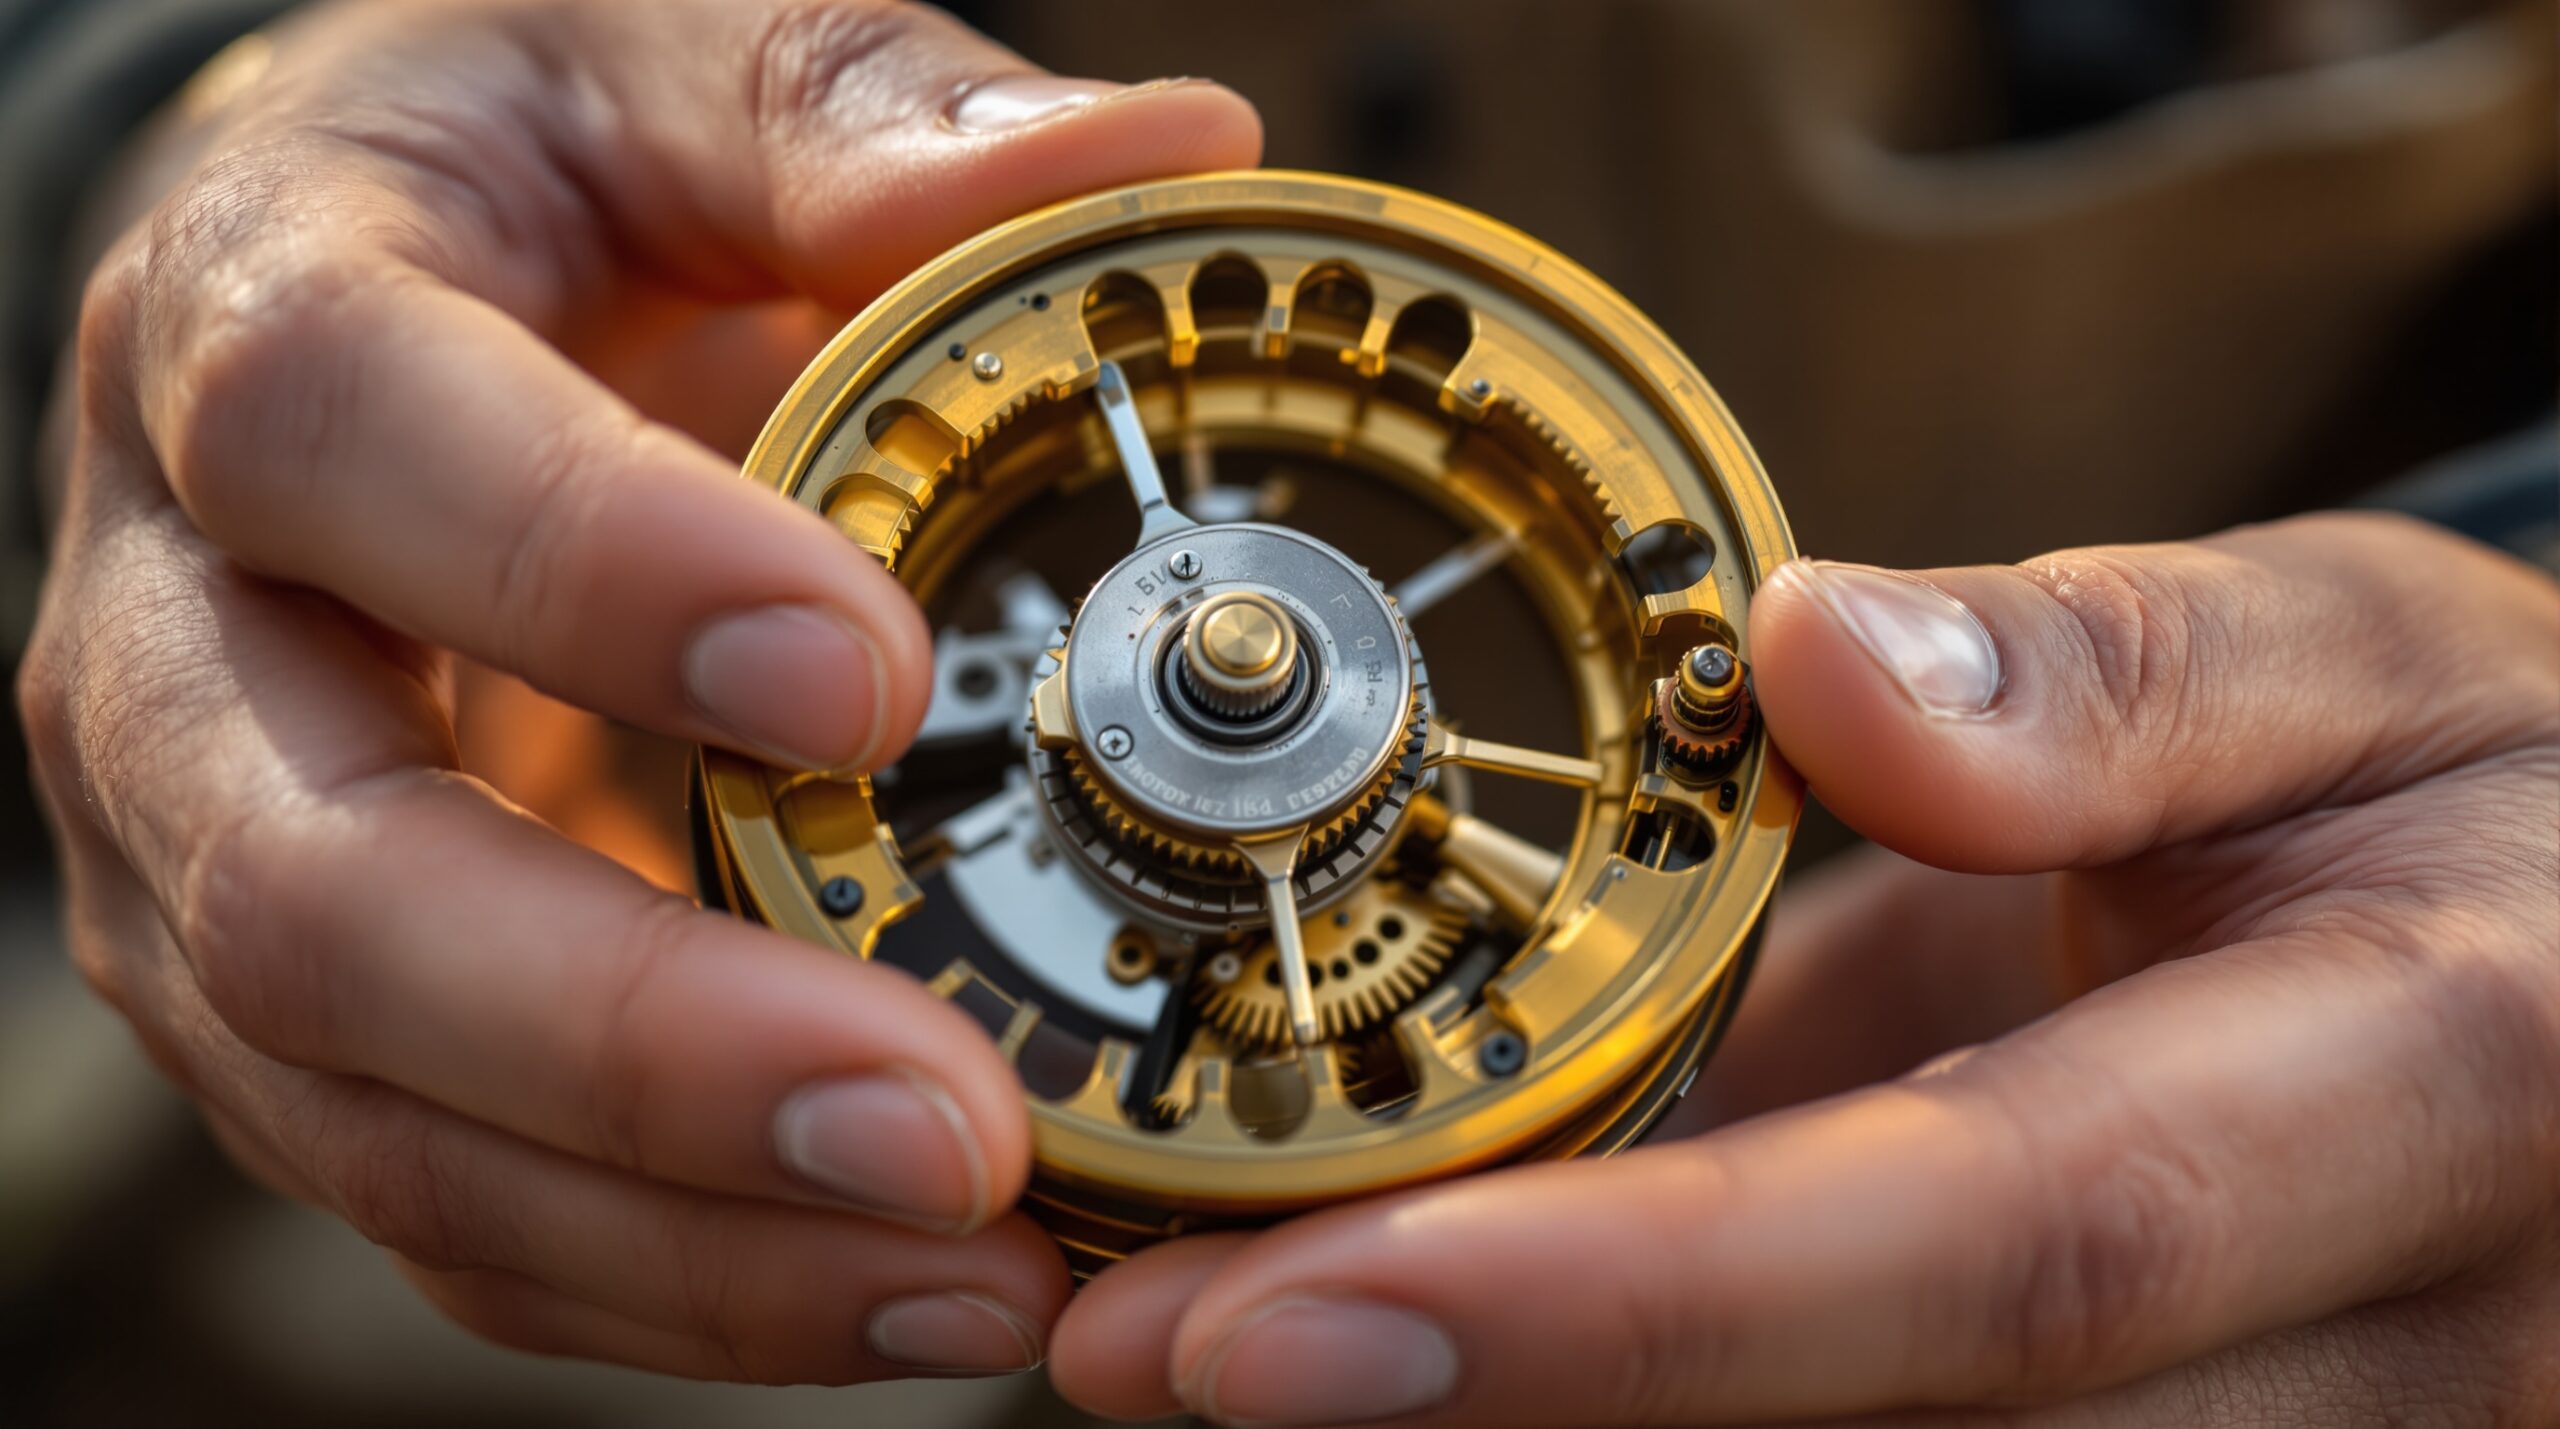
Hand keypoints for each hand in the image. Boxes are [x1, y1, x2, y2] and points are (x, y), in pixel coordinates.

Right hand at [19, 0, 1256, 1382]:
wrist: (365, 314)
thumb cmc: (526, 183)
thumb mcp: (666, 67)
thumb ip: (870, 112)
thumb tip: (1163, 154)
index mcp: (259, 333)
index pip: (345, 443)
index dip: (581, 569)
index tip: (866, 678)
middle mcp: (187, 641)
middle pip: (317, 888)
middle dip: (635, 1036)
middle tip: (938, 1114)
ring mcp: (224, 867)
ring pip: (376, 1113)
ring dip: (683, 1230)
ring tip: (978, 1265)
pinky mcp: (319, 1023)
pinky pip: (454, 1207)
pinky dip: (678, 1283)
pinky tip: (899, 1290)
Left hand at [1048, 512, 2559, 1425]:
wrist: (2548, 975)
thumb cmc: (2465, 798)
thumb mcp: (2359, 659)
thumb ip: (2112, 674)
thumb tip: (1813, 662)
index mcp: (2422, 1104)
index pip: (2007, 1247)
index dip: (1643, 1303)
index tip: (1299, 1308)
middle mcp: (2353, 1362)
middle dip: (1495, 1419)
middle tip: (1140, 1351)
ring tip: (1170, 1349)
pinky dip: (1590, 1411)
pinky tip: (1366, 1344)